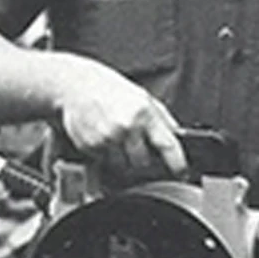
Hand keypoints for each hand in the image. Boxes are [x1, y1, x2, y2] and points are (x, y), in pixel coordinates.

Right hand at [50, 54, 186, 183]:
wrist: (75, 84)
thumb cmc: (110, 89)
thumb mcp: (143, 98)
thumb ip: (162, 119)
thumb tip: (177, 138)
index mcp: (144, 113)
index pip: (168, 146)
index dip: (178, 164)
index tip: (183, 173)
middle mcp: (127, 127)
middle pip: (143, 162)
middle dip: (142, 158)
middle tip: (134, 144)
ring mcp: (107, 138)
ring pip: (123, 166)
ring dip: (123, 159)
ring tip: (116, 137)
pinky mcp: (90, 146)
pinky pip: (104, 162)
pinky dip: (105, 155)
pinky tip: (103, 136)